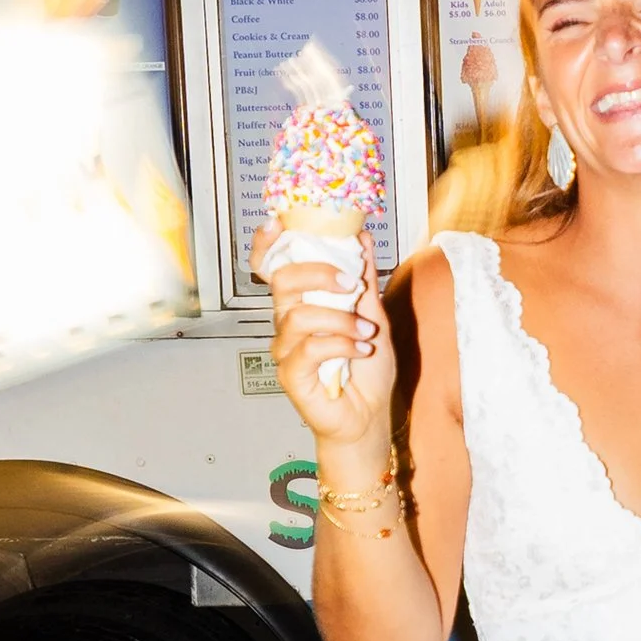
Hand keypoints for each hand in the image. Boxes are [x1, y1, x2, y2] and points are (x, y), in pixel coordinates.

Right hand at [265, 237, 395, 448]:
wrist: (370, 416)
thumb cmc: (366, 371)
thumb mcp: (373, 316)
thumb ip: (364, 281)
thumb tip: (362, 239)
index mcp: (302, 303)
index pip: (272, 269)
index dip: (267, 245)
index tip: (278, 223)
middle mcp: (287, 323)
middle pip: (283, 282)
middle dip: (320, 274)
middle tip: (351, 285)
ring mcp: (285, 348)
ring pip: (299, 315)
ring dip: (342, 321)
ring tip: (367, 335)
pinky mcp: (290, 374)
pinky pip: (310, 347)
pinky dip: (343, 344)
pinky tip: (361, 351)